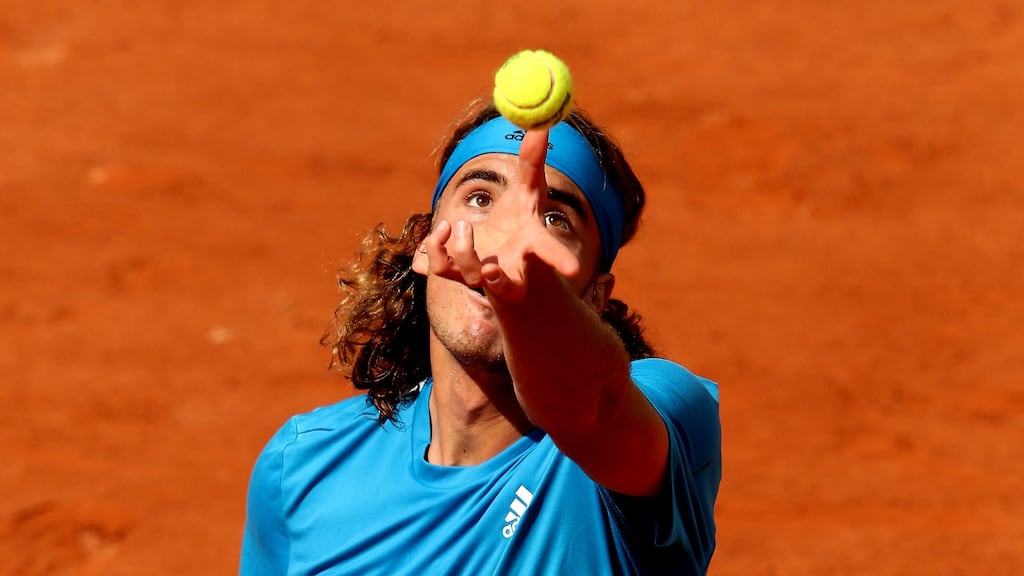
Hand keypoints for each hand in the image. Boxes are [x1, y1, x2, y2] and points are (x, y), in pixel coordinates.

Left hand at [421, 130, 580, 302]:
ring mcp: (478, 275)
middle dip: (496, 279)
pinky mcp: (453, 274)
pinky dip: (432, 246)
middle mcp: (507, 269)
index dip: (560, 260)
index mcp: (530, 247)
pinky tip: (443, 229)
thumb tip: (541, 126)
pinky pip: (435, 267)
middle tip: (485, 256)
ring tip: (462, 223)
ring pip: (465, 273)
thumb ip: (533, 161)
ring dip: (460, 248)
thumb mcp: (528, 190)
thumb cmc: (520, 221)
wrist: (498, 250)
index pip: (550, 254)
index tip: (574, 269)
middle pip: (506, 286)